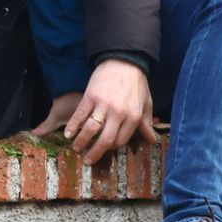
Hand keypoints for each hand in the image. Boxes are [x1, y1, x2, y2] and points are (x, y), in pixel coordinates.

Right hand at [32, 60, 156, 165]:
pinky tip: (68, 134)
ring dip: (81, 142)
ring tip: (76, 149)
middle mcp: (118, 113)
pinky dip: (73, 126)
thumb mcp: (146, 103)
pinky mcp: (91, 95)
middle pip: (105, 140)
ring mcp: (103, 104)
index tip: (105, 150)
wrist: (124, 60)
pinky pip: (80, 114)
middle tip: (88, 161)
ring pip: (90, 129)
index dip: (112, 147)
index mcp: (132, 117)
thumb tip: (152, 141)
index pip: (120, 141)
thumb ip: (146, 123)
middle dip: (95, 153)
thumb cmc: (137, 83)